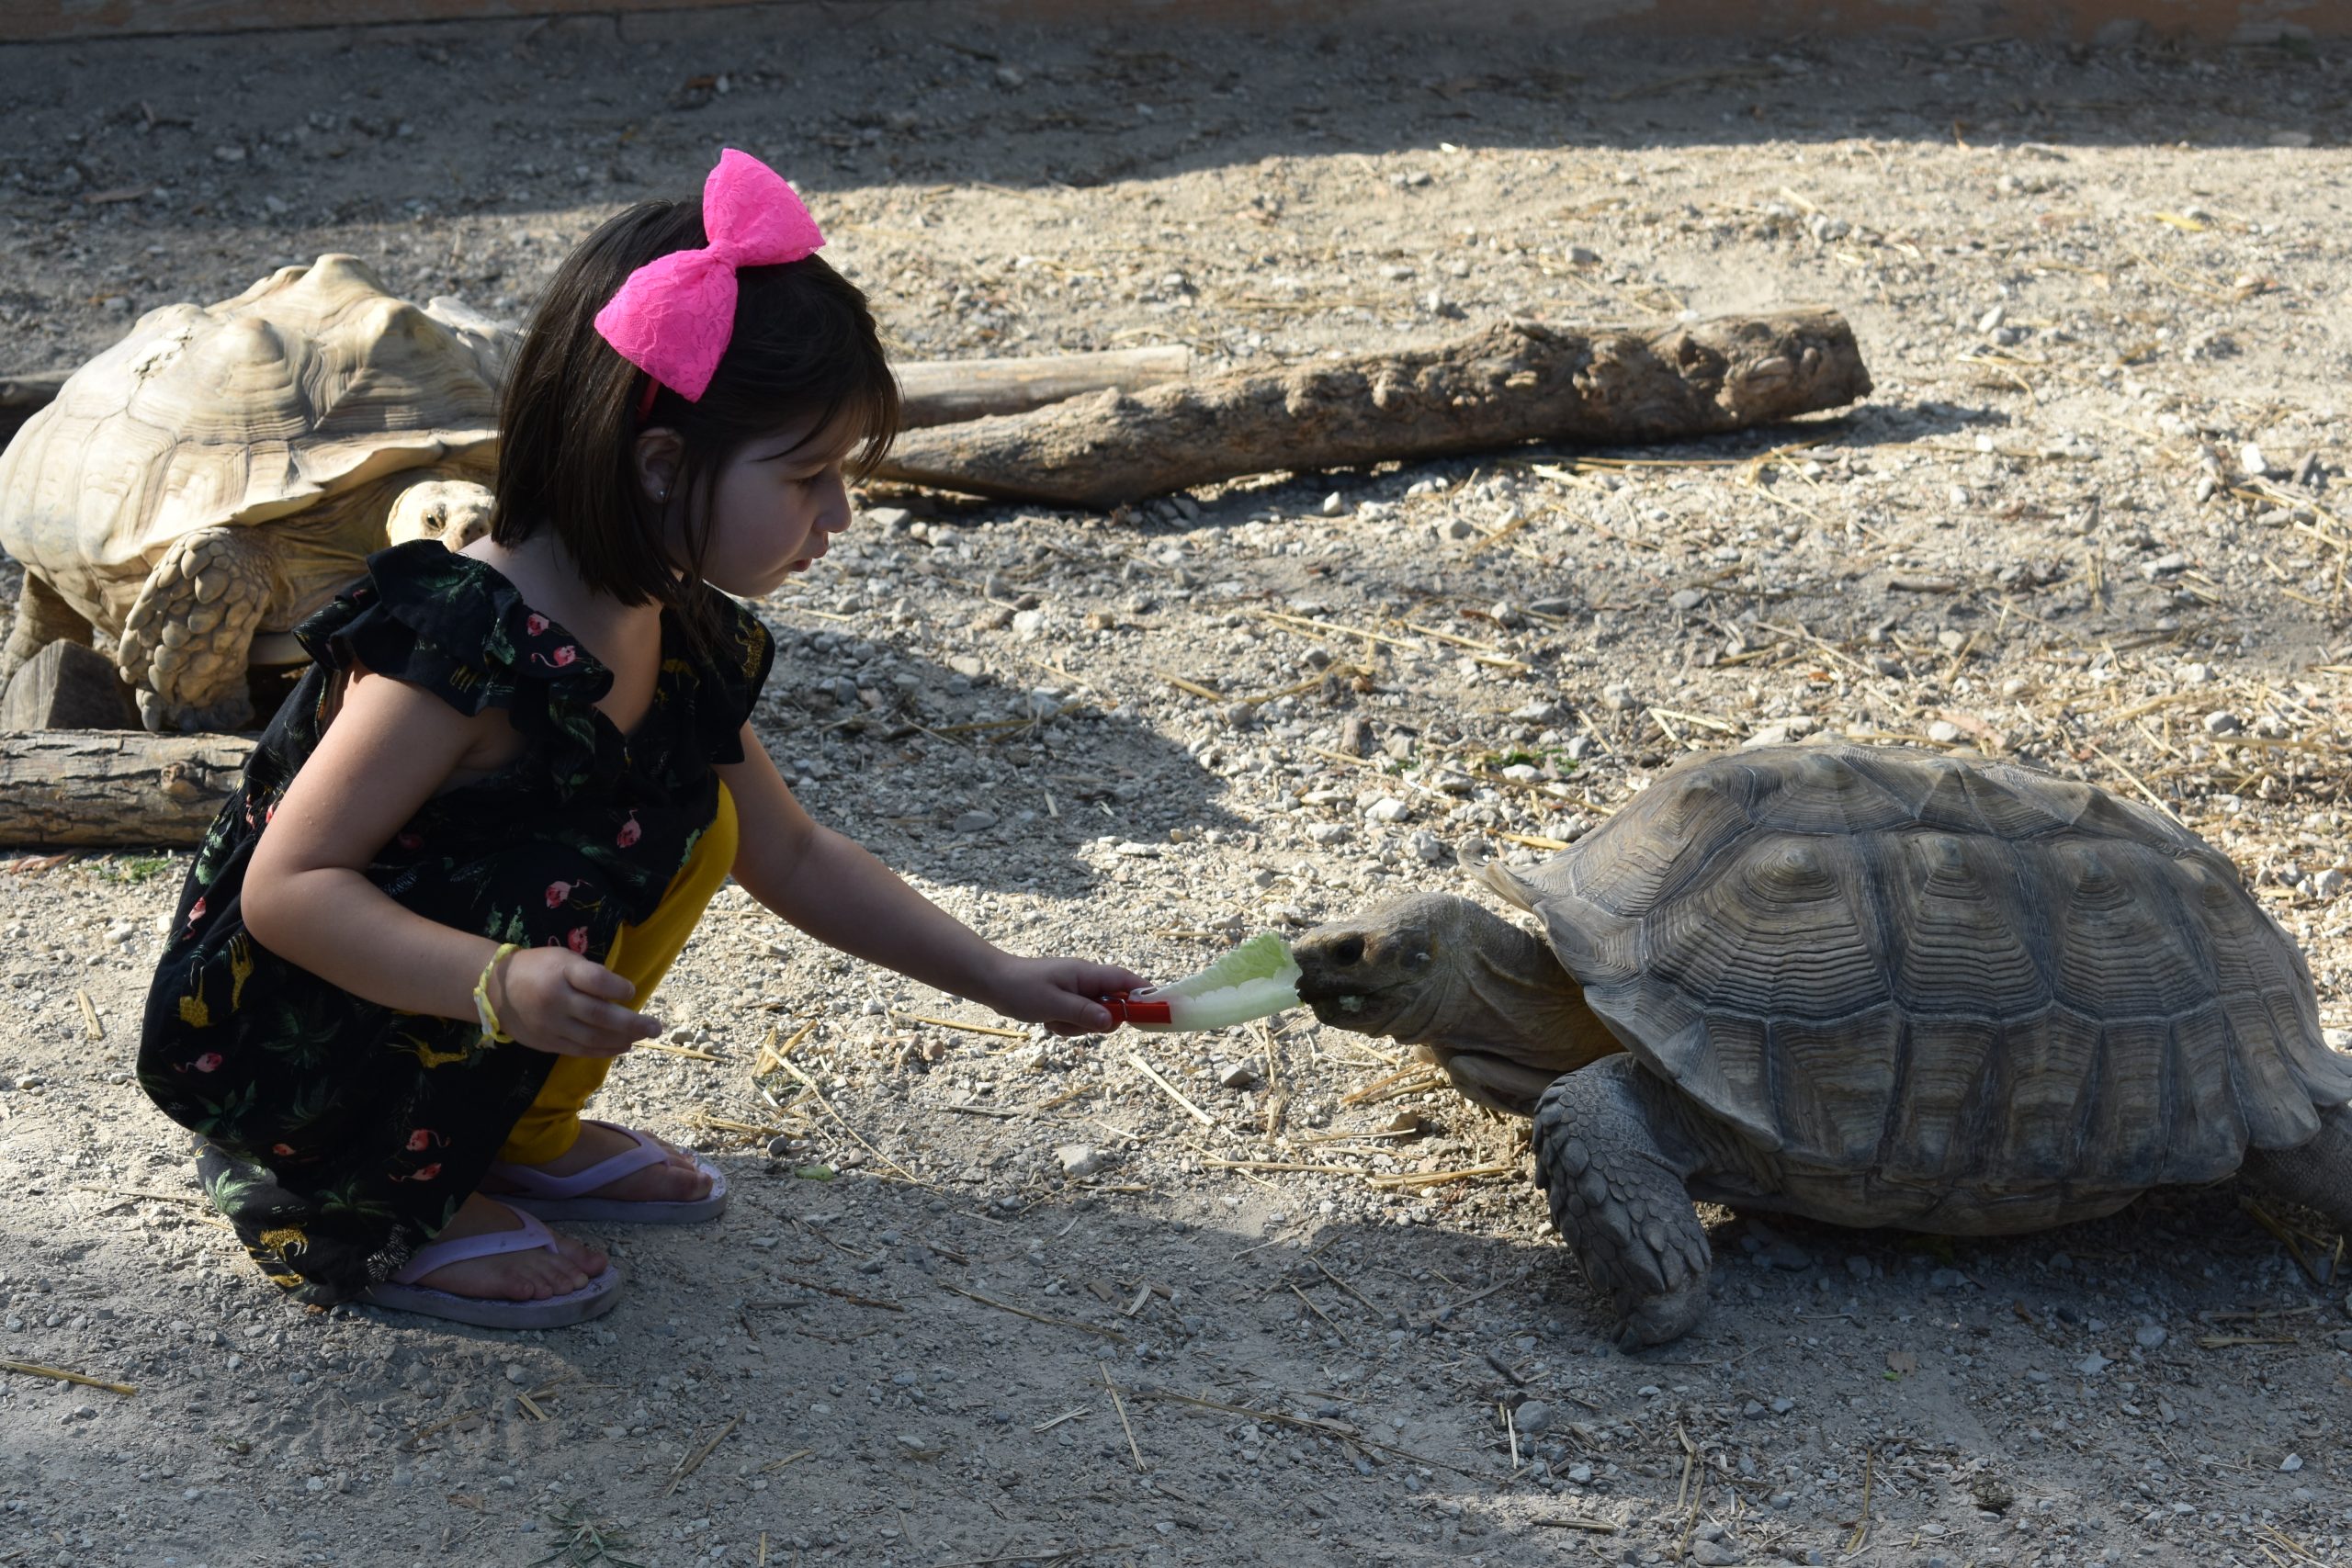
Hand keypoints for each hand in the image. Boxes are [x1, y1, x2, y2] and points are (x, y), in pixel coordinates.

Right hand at [494, 946, 662, 1056]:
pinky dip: (603, 1050)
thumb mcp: (564, 959)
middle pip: (599, 1015)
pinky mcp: (546, 1042)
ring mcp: (550, 1024)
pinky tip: (621, 1046)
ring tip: (641, 1037)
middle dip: (632, 1023)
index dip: (618, 988)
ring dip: (621, 1040)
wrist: (497, 990)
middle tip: (656, 1027)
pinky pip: (580, 1050)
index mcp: (561, 972)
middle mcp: (556, 1000)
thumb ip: (590, 975)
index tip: (632, 991)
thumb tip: (622, 996)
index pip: (596, 981)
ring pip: (592, 1038)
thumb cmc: (540, 968)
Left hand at [981, 954, 1146, 1036]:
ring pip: (1093, 1016)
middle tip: (1076, 1023)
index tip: (1157, 1011)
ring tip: (1053, 1020)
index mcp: (1087, 974)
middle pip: (1112, 1005)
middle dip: (1098, 1021)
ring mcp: (1076, 991)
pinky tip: (1047, 1021)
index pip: (1125, 981)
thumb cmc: (1020, 988)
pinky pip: (1077, 1019)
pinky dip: (1066, 1025)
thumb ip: (1084, 1013)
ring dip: (1077, 1025)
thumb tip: (1112, 1022)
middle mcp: (1085, 981)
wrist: (992, 982)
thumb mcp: (1053, 1004)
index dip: (1144, 994)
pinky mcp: (1066, 1001)